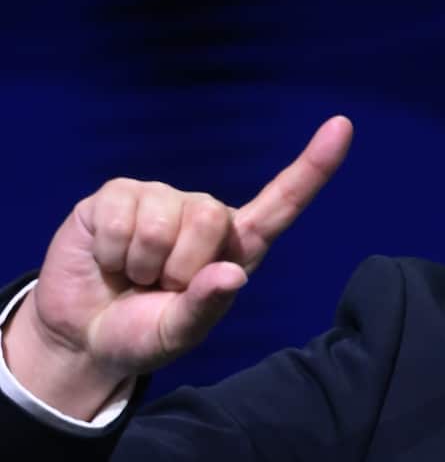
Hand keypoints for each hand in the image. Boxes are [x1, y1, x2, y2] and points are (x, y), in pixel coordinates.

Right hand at [4, 115, 352, 415]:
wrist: (86, 334)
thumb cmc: (144, 332)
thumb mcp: (179, 334)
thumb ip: (205, 307)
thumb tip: (233, 275)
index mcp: (236, 247)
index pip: (281, 203)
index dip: (312, 168)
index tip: (342, 127)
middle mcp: (203, 214)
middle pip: (210, 217)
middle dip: (181, 267)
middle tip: (161, 287)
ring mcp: (159, 198)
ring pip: (163, 222)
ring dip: (142, 264)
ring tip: (133, 275)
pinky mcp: (117, 194)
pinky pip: (120, 217)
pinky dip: (112, 252)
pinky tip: (108, 260)